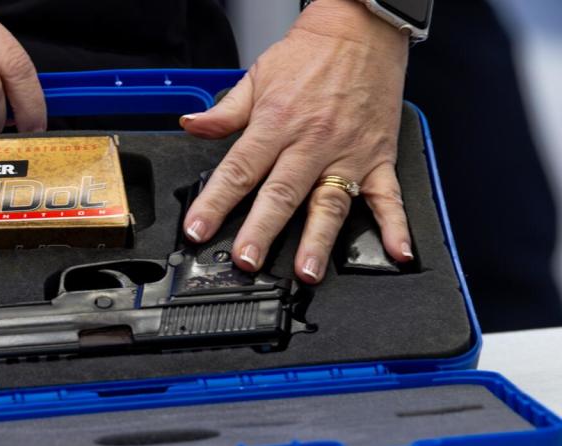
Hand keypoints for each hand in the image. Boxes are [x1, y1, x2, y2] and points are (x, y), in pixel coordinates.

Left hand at [180, 0, 412, 282]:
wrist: (362, 29)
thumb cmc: (309, 55)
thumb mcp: (257, 77)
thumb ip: (224, 112)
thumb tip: (191, 124)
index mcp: (277, 124)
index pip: (239, 170)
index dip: (215, 202)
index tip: (198, 229)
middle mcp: (311, 143)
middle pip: (281, 193)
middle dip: (262, 230)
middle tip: (247, 261)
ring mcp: (347, 154)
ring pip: (330, 203)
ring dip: (319, 240)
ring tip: (308, 271)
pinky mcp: (378, 158)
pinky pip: (389, 197)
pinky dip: (396, 225)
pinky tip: (398, 252)